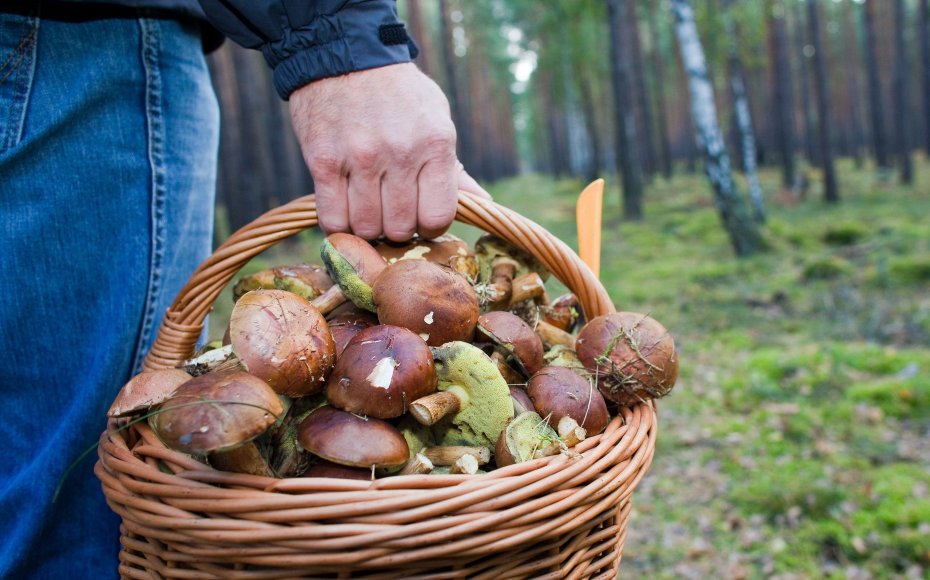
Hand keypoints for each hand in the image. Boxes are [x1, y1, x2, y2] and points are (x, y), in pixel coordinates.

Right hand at [290, 63, 488, 240]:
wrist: (345, 55)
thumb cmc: (398, 94)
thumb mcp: (436, 120)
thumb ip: (454, 168)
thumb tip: (483, 204)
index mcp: (435, 143)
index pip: (438, 217)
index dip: (429, 226)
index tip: (420, 217)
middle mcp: (400, 153)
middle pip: (400, 228)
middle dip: (397, 228)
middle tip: (390, 211)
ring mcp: (360, 158)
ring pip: (366, 228)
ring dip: (367, 227)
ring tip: (367, 208)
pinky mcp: (324, 162)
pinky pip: (333, 218)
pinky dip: (339, 224)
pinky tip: (344, 210)